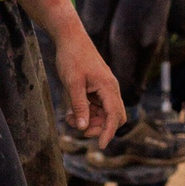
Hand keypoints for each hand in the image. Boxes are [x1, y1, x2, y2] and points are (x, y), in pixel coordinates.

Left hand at [52, 14, 123, 146]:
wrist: (71, 38)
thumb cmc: (72, 58)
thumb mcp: (72, 83)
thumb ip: (79, 106)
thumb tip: (83, 127)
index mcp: (108, 87)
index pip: (114, 116)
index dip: (109, 132)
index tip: (102, 146)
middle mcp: (111, 89)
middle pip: (114, 117)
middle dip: (99, 127)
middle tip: (79, 128)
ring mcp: (105, 89)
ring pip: (104, 114)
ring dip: (90, 121)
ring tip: (70, 118)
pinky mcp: (97, 89)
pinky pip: (96, 107)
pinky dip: (86, 113)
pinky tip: (71, 112)